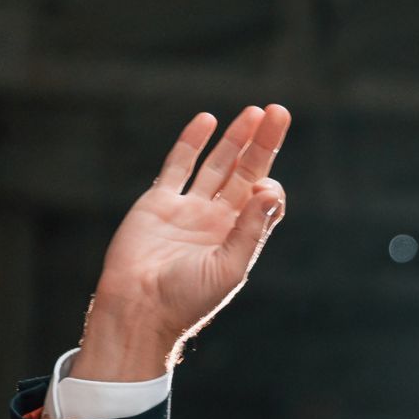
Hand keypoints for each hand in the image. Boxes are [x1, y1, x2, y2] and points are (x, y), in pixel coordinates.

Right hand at [76, 105, 291, 379]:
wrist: (139, 306)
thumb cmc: (187, 298)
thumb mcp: (228, 268)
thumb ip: (250, 230)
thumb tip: (270, 190)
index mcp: (239, 236)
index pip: (264, 199)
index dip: (270, 186)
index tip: (264, 188)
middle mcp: (218, 219)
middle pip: (246, 172)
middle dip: (262, 143)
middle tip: (279, 111)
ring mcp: (189, 208)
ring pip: (217, 164)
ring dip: (235, 139)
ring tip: (255, 112)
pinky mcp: (159, 201)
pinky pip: (178, 165)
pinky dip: (192, 143)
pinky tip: (208, 120)